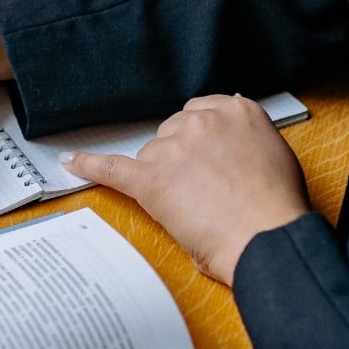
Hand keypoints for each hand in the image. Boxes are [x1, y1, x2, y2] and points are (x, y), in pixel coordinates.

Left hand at [62, 95, 310, 284]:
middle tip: (203, 192)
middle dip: (180, 160)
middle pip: (172, 133)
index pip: (199, 113)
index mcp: (238, 111)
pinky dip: (88, 165)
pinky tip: (71, 161)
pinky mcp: (152, 178)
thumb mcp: (273, 154)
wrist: (268, 237)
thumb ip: (243, 141)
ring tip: (195, 210)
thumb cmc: (277, 208)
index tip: (199, 155)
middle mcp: (203, 121)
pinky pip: (112, 167)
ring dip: (164, 178)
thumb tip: (223, 147)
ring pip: (152, 156)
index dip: (197, 140)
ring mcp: (174, 147)